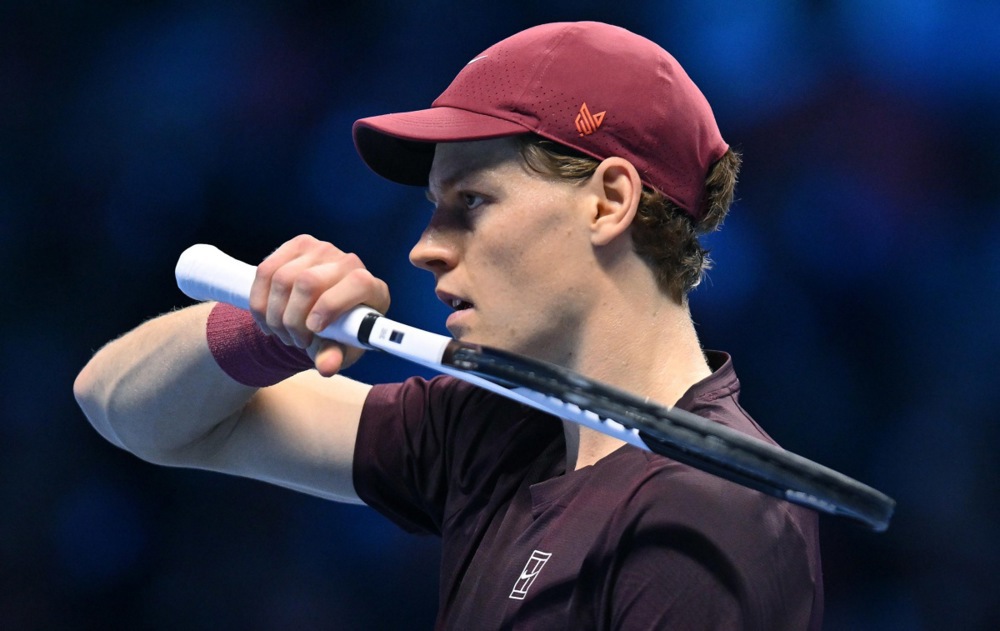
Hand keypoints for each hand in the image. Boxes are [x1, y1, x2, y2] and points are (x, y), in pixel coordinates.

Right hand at [248, 235, 390, 376]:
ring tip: (282, 333)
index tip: (313, 329)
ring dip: (275, 314)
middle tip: (294, 340)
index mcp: (371, 287)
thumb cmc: (339, 333)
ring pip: (282, 278)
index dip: (331, 305)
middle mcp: (348, 262)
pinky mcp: (296, 246)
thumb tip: (327, 367)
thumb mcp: (340, 349)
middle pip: (308, 282)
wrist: (324, 313)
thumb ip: (334, 356)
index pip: (356, 283)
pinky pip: (266, 270)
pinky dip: (260, 301)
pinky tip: (267, 319)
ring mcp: (321, 250)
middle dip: (293, 319)